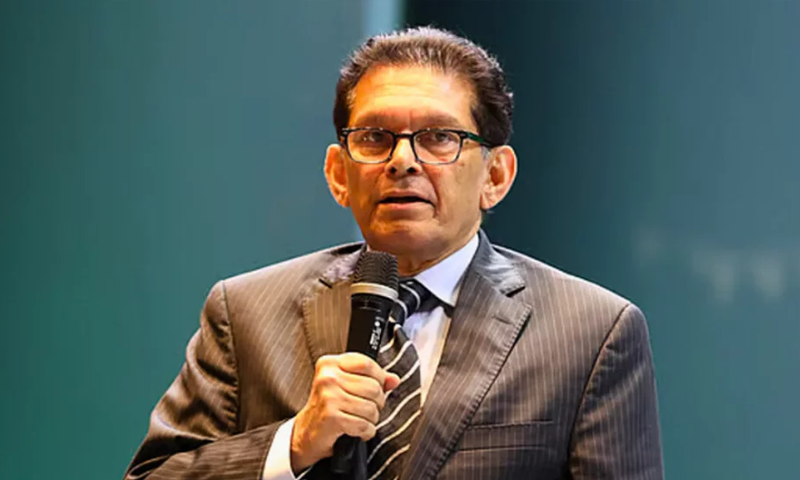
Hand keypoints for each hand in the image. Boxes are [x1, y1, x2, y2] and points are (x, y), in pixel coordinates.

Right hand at [290, 353, 400, 472]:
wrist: (306, 433)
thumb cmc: (328, 408)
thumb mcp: (347, 386)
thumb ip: (372, 379)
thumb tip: (394, 379)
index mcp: (330, 364)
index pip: (367, 363)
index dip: (378, 378)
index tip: (375, 387)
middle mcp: (327, 377)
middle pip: (373, 387)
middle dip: (377, 403)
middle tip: (365, 409)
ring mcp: (328, 397)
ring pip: (371, 408)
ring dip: (371, 420)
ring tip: (359, 420)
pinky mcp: (331, 417)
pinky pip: (364, 425)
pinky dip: (365, 432)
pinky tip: (355, 431)